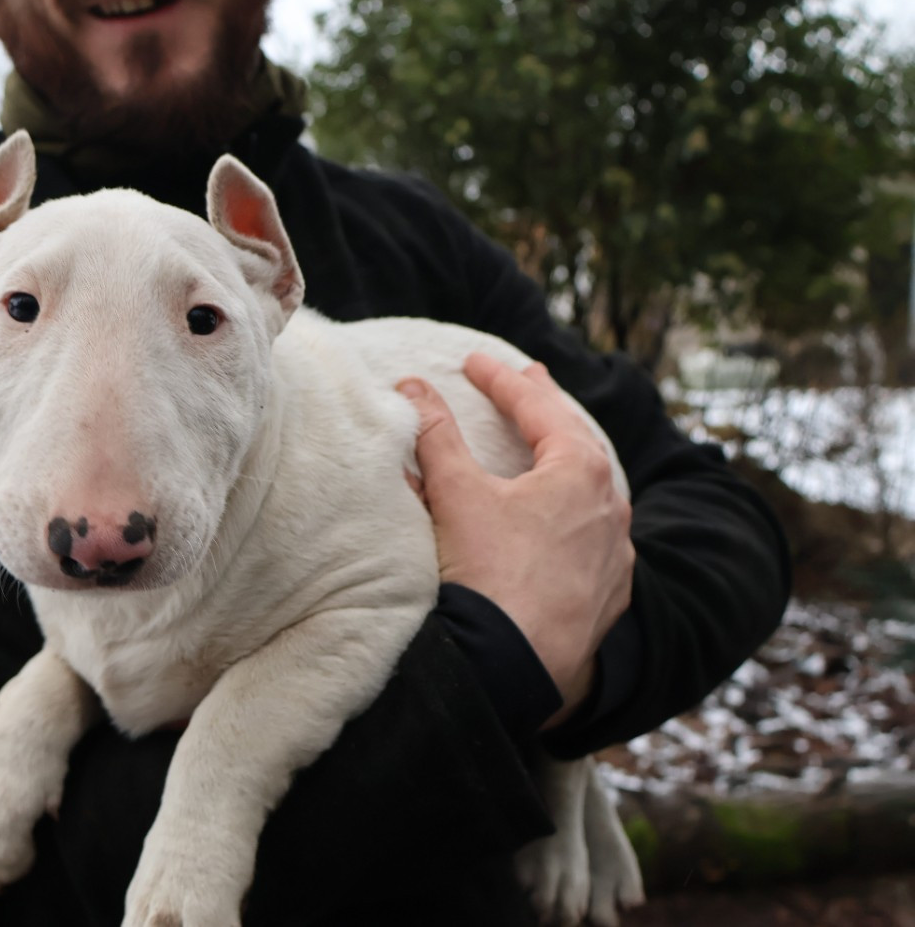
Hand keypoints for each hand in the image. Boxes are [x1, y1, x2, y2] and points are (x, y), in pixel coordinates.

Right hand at [396, 354, 633, 724]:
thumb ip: (435, 435)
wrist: (514, 664)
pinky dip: (575, 518)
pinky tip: (564, 525)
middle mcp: (611, 507)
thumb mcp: (455, 494)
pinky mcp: (609, 594)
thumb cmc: (490, 572)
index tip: (474, 362)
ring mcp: (616, 553)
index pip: (538, 407)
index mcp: (579, 471)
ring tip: (550, 449)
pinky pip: (596, 540)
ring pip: (594, 493)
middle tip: (527, 383)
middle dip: (547, 410)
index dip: (501, 380)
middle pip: (577, 442)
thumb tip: (411, 388)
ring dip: (568, 465)